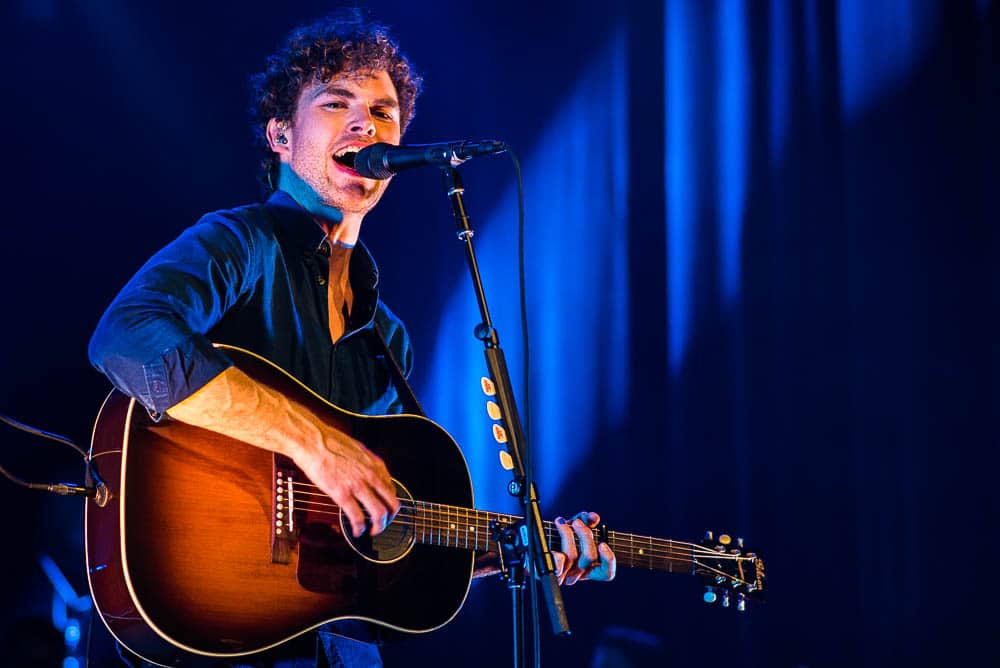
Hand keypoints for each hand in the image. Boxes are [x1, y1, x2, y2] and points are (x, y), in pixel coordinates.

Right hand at [296, 423, 398, 537]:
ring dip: (378, 527)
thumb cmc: (330, 442)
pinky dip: (359, 528)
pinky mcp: (342, 494)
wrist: (313, 441)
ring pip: (379, 513)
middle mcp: (371, 476)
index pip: (392, 489)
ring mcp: (358, 485)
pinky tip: (356, 531)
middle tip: (382, 524)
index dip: (389, 503)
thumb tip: (368, 472)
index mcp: (375, 464)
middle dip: (389, 518)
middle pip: (391, 503)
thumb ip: (366, 464)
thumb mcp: (358, 449)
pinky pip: (357, 517)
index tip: (384, 509)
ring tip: (372, 531)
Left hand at [551, 511, 615, 584]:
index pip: (606, 573)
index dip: (608, 559)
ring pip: (572, 556)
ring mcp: (562, 573)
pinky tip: (554, 545)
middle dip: (585, 536)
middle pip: (589, 558)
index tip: (602, 544)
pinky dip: (556, 555)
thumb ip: (586, 520)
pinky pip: (556, 565)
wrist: (530, 542)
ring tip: (561, 522)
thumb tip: (594, 517)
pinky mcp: (548, 570)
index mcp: (588, 567)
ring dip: (567, 534)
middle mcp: (577, 573)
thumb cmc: (556, 535)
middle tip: (577, 523)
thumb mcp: (573, 525)